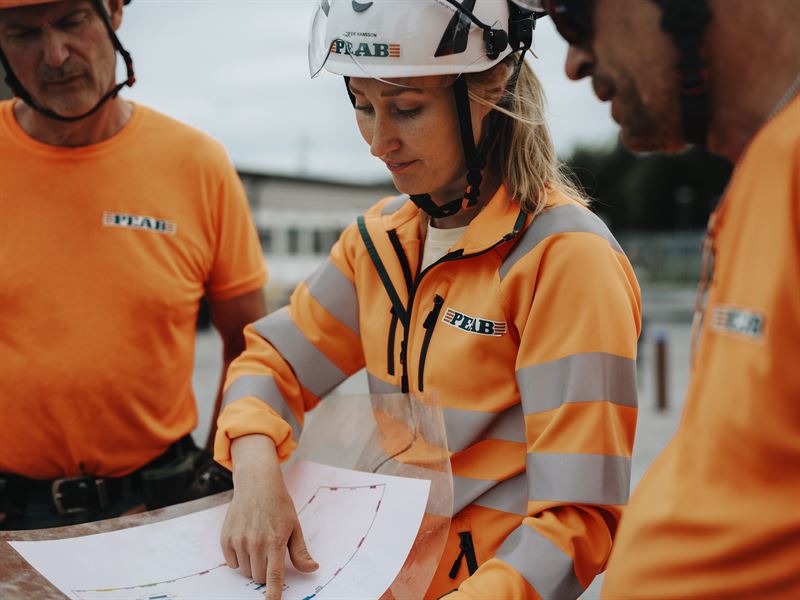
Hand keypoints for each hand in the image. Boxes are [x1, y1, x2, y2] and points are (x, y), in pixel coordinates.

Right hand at [220, 435, 317, 599]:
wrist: (256, 484)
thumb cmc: (278, 505)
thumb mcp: (294, 526)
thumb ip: (300, 552)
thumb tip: (311, 568)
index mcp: (275, 541)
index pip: (274, 576)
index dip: (273, 594)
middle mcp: (255, 543)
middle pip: (258, 577)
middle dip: (265, 572)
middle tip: (269, 552)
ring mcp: (239, 540)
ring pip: (245, 571)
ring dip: (252, 565)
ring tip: (258, 543)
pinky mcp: (226, 538)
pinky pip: (231, 563)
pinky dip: (238, 559)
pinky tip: (245, 541)